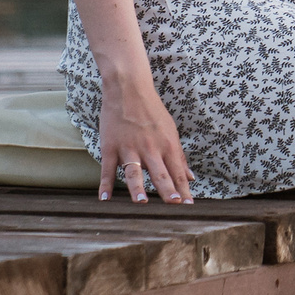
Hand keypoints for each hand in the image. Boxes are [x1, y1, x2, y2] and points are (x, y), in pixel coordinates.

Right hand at [98, 80, 193, 203]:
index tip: (189, 205)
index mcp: (167, 145)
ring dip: (137, 187)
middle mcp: (150, 148)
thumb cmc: (153, 112)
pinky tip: (104, 198)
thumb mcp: (171, 132)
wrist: (128, 90)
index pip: (177, 172)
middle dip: (168, 189)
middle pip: (160, 173)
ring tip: (140, 202)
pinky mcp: (110, 146)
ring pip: (134, 171)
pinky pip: (108, 168)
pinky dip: (105, 184)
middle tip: (174, 204)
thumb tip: (190, 178)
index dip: (184, 189)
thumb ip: (179, 157)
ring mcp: (129, 148)